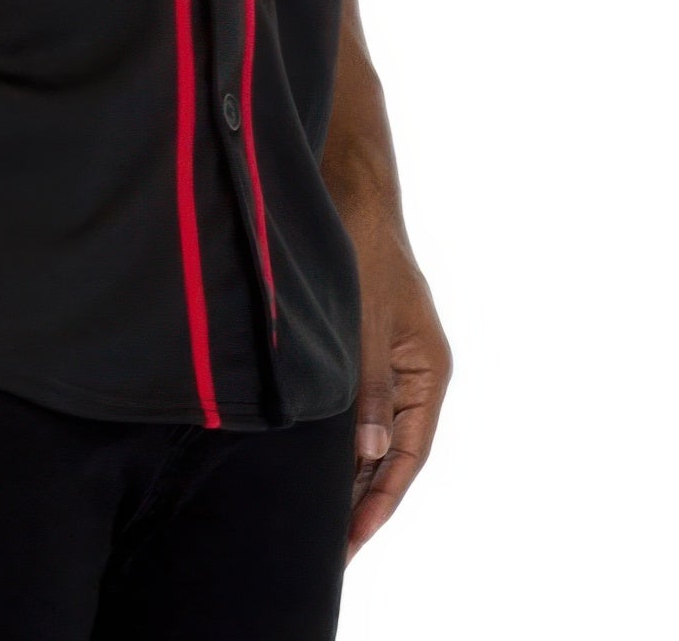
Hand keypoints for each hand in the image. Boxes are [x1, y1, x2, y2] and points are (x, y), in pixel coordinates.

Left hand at [342, 204, 451, 565]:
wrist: (350, 191)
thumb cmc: (363, 248)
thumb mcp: (366, 320)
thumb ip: (369, 387)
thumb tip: (369, 453)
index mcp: (428, 370)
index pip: (409, 454)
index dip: (382, 500)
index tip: (354, 540)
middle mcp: (413, 372)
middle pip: (392, 453)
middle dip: (363, 499)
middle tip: (330, 547)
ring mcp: (388, 360)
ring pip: (371, 434)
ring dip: (348, 473)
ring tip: (318, 521)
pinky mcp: (362, 348)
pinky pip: (354, 408)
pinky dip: (336, 439)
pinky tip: (310, 462)